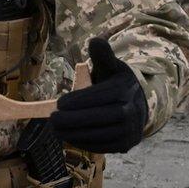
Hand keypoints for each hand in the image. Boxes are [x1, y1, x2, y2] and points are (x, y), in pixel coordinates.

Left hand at [50, 38, 147, 152]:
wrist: (136, 103)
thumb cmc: (114, 82)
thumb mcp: (110, 66)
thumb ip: (101, 55)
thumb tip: (95, 41)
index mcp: (125, 89)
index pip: (102, 96)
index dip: (80, 100)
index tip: (59, 103)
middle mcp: (132, 110)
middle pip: (103, 117)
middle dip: (75, 119)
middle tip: (52, 119)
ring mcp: (131, 129)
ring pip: (103, 134)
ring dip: (76, 134)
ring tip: (55, 130)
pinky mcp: (126, 144)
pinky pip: (105, 146)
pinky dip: (85, 144)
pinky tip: (68, 138)